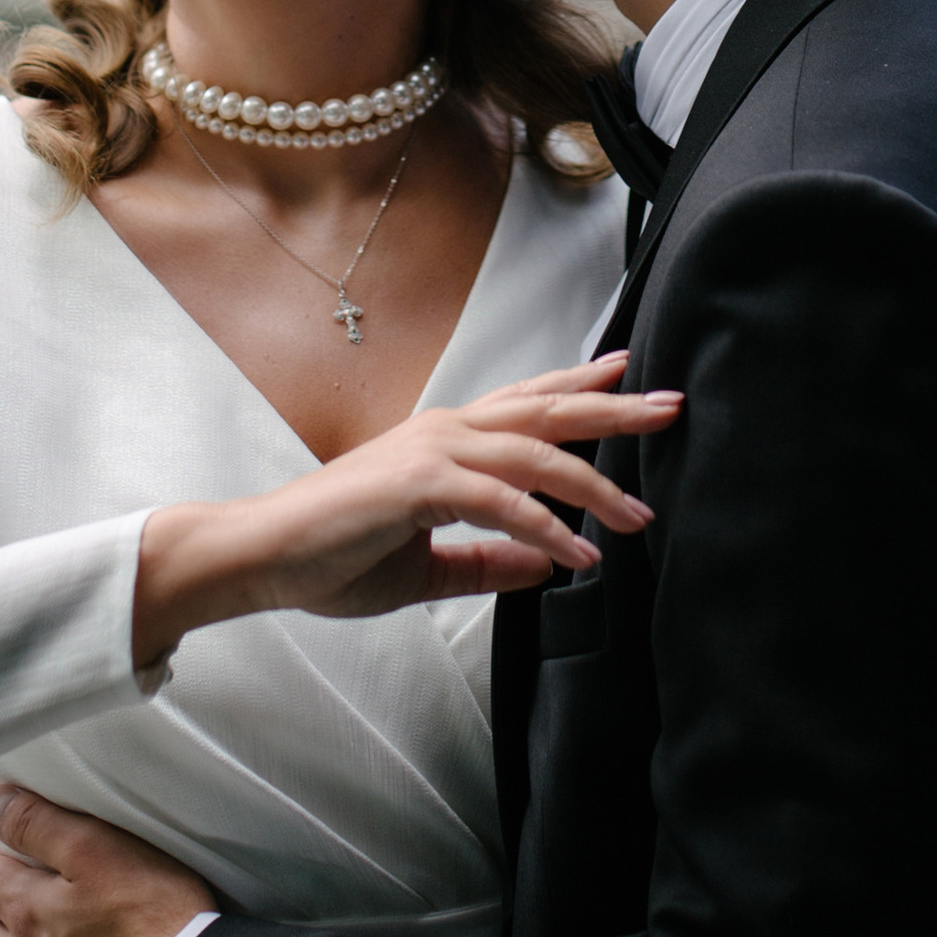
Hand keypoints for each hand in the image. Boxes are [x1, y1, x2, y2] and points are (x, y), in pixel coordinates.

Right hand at [131, 355, 672, 666]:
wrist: (266, 556)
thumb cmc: (336, 555)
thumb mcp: (430, 564)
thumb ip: (489, 560)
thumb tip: (549, 563)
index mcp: (447, 439)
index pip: (527, 401)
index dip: (580, 384)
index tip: (629, 373)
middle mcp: (446, 432)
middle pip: (547, 411)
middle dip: (615, 408)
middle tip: (671, 407)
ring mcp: (433, 452)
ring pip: (536, 453)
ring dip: (596, 484)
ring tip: (641, 514)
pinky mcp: (420, 486)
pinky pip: (501, 503)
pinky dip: (546, 529)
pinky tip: (578, 555)